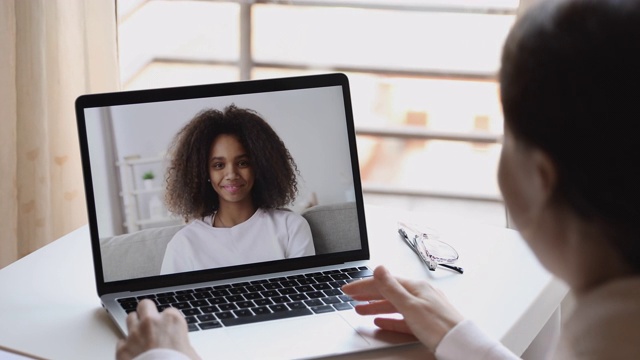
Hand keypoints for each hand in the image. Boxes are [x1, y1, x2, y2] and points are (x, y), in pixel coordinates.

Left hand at [116, 299, 200, 359]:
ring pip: (130, 318)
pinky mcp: (122, 348)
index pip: (170, 311)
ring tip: (140, 337)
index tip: (170, 330)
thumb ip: (185, 345)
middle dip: (147, 312)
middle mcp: (151, 323)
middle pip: (145, 305)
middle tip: (150, 323)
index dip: (169, 322)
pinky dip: (126, 346)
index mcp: (172, 320)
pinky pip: (121, 341)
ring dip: (134, 326)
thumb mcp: (191, 353)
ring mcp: (134, 334)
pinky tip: (133, 353)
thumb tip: (185, 351)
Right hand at [341, 265, 463, 351]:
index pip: (383, 282)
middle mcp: (419, 294)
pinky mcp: (425, 323)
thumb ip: (392, 288)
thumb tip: (379, 268)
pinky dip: (389, 319)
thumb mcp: (410, 306)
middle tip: (350, 296)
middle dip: (367, 294)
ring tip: (360, 309)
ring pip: (393, 305)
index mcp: (415, 287)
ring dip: (375, 306)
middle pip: (387, 292)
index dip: (363, 285)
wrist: (460, 344)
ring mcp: (422, 308)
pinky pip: (401, 319)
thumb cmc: (440, 326)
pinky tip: (381, 322)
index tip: (347, 289)